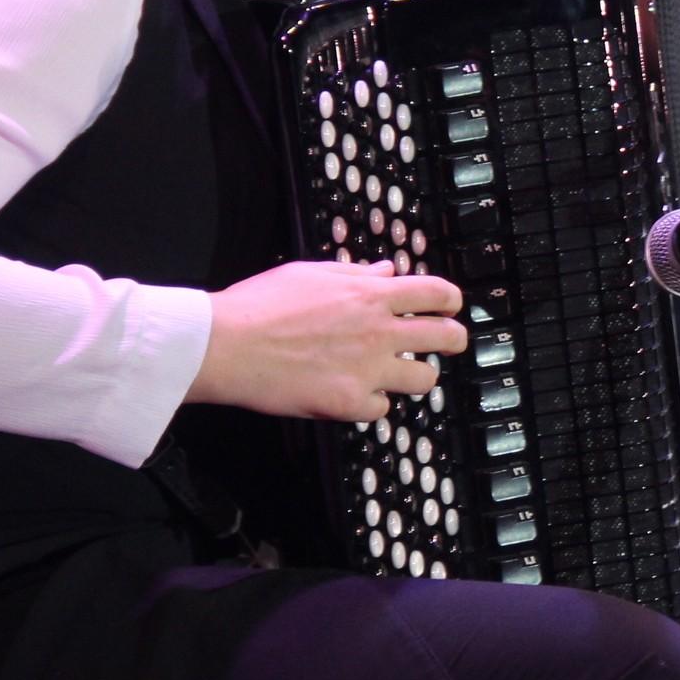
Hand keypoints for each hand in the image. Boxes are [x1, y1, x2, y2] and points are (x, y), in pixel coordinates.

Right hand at [189, 260, 466, 420]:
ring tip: (399, 374)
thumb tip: (386, 272)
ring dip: (415, 375)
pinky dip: (371, 403)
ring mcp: (369, 370)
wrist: (225, 345)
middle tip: (448, 344)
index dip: (451, 301)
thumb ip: (356, 274)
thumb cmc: (259, 307)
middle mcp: (379, 331)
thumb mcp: (311, 273)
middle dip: (454, 340)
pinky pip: (383, 408)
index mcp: (371, 295)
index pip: (437, 293)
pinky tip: (355, 394)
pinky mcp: (350, 403)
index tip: (451, 307)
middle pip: (447, 337)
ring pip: (425, 379)